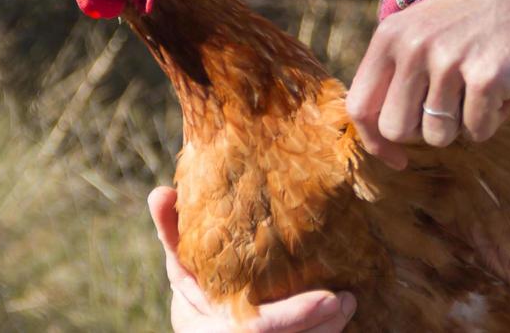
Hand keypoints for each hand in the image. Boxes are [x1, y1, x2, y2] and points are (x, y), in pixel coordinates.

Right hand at [148, 187, 355, 332]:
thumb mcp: (182, 265)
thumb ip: (173, 234)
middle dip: (321, 326)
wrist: (206, 329)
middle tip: (348, 299)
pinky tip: (341, 318)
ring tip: (350, 303)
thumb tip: (159, 191)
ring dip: (327, 331)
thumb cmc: (197, 289)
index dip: (294, 317)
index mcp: (209, 328)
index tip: (329, 298)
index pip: (258, 330)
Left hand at [346, 0, 509, 168]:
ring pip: (438, 136)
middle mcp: (414, 47)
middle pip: (396, 129)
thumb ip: (398, 70)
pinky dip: (494, 120)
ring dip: (463, 125)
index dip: (375, 141)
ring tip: (480, 90)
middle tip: (453, 109)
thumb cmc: (480, 18)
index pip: (360, 105)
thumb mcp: (425, 28)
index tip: (396, 158)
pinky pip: (477, 132)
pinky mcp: (485, 78)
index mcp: (391, 36)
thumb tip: (378, 133)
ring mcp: (449, 62)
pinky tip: (504, 88)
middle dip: (424, 131)